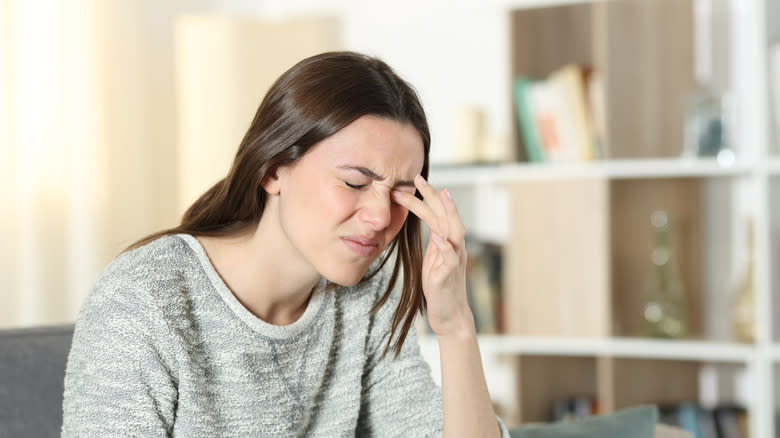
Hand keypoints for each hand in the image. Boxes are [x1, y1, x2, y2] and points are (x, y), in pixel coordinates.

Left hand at [391, 175, 474, 337]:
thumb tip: (427, 223)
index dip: (426, 197)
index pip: (436, 213)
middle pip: (446, 215)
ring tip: (442, 195)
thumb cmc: (439, 286)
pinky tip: (439, 237)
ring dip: (448, 213)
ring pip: (455, 232)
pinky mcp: (448, 276)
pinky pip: (450, 259)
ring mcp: (453, 261)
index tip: (412, 180)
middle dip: (434, 195)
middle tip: (418, 178)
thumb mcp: (433, 259)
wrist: (449, 314)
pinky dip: (446, 248)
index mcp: (446, 242)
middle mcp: (454, 247)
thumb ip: (433, 241)